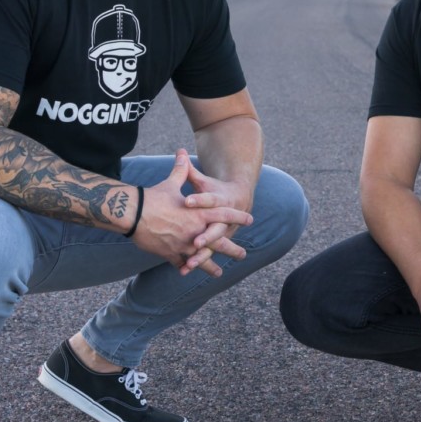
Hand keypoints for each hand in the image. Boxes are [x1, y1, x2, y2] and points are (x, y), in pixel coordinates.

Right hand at [134, 150, 253, 277]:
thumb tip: (182, 152)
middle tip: (243, 255)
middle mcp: (195, 231)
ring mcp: (183, 245)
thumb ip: (181, 170)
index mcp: (198, 214)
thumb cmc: (153, 197)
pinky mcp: (170, 253)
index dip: (237, 217)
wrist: (133, 214)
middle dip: (232, 249)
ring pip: (202, 258)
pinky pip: (181, 262)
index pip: (224, 215)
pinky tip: (189, 272)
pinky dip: (185, 267)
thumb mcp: (170, 183)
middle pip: (218, 243)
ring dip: (211, 267)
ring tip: (219, 273)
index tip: (250, 220)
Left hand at [178, 157, 255, 274]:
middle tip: (196, 242)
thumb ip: (189, 169)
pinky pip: (207, 255)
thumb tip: (179, 151)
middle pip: (216, 229)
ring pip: (212, 246)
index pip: (209, 200)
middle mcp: (223, 219)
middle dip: (206, 236)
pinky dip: (196, 263)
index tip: (187, 201)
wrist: (241, 201)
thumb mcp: (204, 182)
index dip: (199, 200)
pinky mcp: (216, 242)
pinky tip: (183, 270)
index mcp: (221, 201)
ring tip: (190, 263)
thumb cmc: (218, 191)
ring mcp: (221, 233)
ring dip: (202, 255)